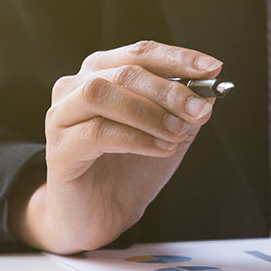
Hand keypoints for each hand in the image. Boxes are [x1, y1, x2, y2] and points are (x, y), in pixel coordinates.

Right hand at [11, 41, 220, 253]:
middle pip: (123, 71)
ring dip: (149, 112)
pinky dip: (136, 138)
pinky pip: (96, 133)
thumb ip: (183, 113)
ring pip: (101, 93)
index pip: (140, 53)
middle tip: (199, 110)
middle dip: (168, 89)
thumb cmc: (128, 172)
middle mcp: (75, 88)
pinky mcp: (58, 150)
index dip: (178, 58)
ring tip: (177, 133)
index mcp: (101, 74)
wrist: (99, 217)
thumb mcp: (168, 137)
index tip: (212, 68)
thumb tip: (208, 91)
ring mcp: (61, 116)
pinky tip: (160, 149)